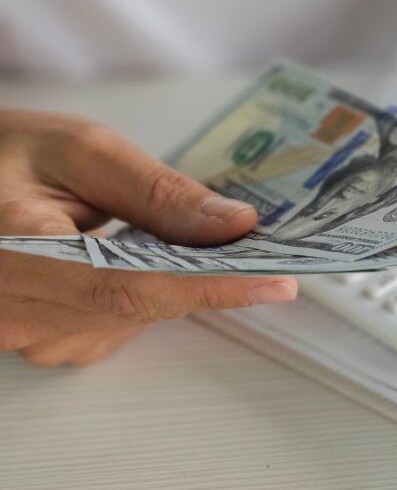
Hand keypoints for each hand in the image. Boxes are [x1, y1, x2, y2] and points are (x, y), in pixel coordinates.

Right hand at [0, 110, 297, 365]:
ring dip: (164, 284)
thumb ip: (156, 191)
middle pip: (134, 309)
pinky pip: (103, 329)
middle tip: (251, 249)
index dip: (210, 288)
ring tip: (164, 236)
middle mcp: (10, 309)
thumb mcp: (77, 150)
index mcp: (13, 253)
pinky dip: (133, 296)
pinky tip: (125, 257)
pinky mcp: (28, 338)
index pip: (128, 286)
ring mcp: (15, 333)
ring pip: (125, 323)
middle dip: (202, 279)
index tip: (277, 283)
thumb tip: (232, 225)